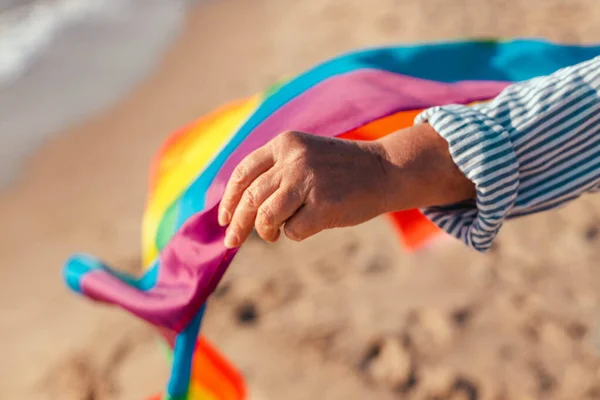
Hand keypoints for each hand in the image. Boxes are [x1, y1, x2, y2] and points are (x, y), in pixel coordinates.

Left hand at [218, 125, 474, 248]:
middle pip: (250, 199)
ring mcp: (308, 182)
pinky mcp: (323, 206)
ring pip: (266, 218)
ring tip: (275, 234)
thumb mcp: (306, 156)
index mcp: (285, 144)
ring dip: (266, 232)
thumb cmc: (342, 169)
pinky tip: (313, 223)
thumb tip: (241, 210)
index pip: (244, 172)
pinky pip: (292, 231)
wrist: (386, 170)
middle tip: (230, 243)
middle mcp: (293, 160)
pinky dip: (296, 234)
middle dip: (237, 225)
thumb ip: (276, 173)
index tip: (224, 219)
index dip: (230, 199)